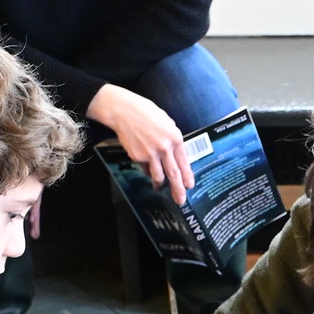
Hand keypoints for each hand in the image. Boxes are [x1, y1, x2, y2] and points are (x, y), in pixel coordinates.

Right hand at [87, 84, 192, 202]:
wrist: (123, 111)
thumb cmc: (146, 113)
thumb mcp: (167, 122)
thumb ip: (173, 139)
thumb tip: (176, 154)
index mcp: (175, 138)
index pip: (184, 162)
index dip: (187, 176)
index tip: (190, 186)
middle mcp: (164, 148)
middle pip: (173, 174)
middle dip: (178, 190)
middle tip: (180, 201)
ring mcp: (150, 154)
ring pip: (158, 176)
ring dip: (160, 183)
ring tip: (160, 187)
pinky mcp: (137, 157)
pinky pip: (144, 168)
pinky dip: (146, 169)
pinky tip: (145, 163)